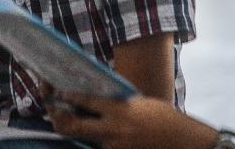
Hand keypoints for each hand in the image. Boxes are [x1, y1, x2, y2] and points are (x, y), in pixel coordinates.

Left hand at [43, 87, 216, 148]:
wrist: (183, 142)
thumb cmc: (163, 117)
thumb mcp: (139, 102)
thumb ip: (117, 102)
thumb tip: (97, 97)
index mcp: (120, 110)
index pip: (86, 101)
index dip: (68, 96)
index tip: (57, 91)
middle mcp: (114, 129)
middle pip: (75, 126)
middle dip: (59, 118)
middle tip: (52, 110)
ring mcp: (115, 146)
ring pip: (84, 138)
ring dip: (74, 130)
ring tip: (64, 118)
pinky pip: (99, 147)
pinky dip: (92, 140)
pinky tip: (91, 131)